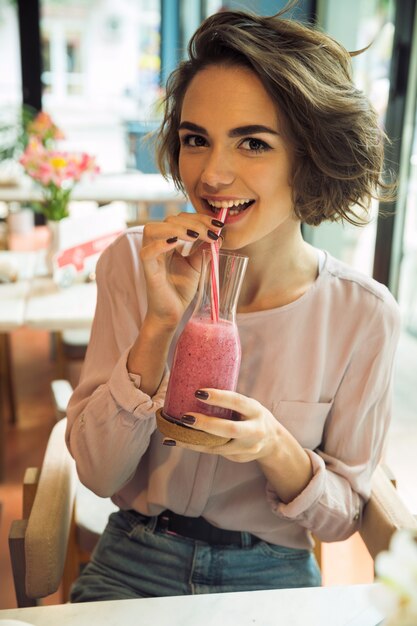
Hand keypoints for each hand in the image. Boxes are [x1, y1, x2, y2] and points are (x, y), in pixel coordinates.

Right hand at [140, 212, 223, 327]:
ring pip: (152, 230)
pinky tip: (176, 243)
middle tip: (212, 232)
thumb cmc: (181, 289)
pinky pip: (146, 253)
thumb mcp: (197, 266)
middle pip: (168, 220)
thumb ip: (205, 250)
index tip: (219, 226)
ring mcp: (151, 257)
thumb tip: (219, 236)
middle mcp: (157, 245)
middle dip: (193, 222)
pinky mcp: (148, 271)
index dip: (200, 219)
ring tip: (195, 235)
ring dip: (175, 228)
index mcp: (168, 241)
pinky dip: (159, 245)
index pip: (181, 219)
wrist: (171, 313)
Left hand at [163, 388, 313, 502]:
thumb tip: (196, 376)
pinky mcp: (237, 457)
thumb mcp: (247, 404)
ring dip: (192, 440)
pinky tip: (173, 441)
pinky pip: (211, 451)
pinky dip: (191, 446)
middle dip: (207, 424)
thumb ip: (229, 400)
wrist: (272, 442)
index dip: (219, 397)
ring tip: (171, 433)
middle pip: (230, 429)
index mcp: (255, 410)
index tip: (198, 393)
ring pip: (217, 445)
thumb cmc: (251, 415)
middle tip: (186, 417)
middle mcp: (254, 430)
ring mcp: (246, 447)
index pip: (237, 402)